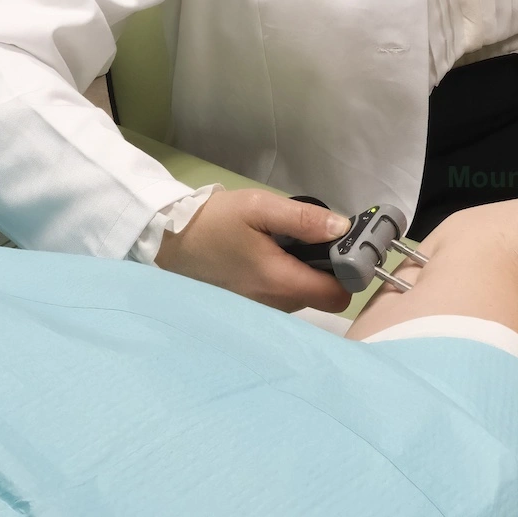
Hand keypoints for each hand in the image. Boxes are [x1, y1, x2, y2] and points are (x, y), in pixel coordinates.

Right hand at [154, 188, 353, 313]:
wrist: (167, 239)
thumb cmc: (213, 221)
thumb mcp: (259, 207)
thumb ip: (304, 219)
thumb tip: (342, 229)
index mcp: (279, 283)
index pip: (337, 296)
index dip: (350, 272)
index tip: (348, 248)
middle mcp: (272, 305)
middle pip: (323, 297)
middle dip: (328, 270)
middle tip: (315, 238)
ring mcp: (258, 309)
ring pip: (302, 297)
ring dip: (306, 273)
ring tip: (289, 243)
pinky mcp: (248, 306)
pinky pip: (282, 297)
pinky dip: (287, 278)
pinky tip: (272, 254)